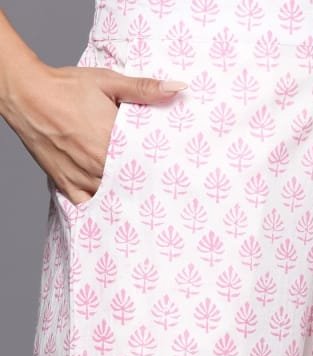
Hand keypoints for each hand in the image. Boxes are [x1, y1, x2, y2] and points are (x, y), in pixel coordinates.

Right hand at [1, 56, 186, 205]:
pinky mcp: (66, 183)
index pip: (147, 164)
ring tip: (141, 200)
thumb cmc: (67, 87)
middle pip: (131, 185)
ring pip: (112, 197)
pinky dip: (99, 207)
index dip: (160, 169)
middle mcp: (98, 164)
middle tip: (160, 188)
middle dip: (145, 186)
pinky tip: (111, 208)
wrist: (26, 94)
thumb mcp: (109, 82)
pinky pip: (87, 205)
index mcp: (113, 141)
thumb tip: (178, 89)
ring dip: (125, 197)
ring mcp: (82, 176)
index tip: (172, 172)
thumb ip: (144, 89)